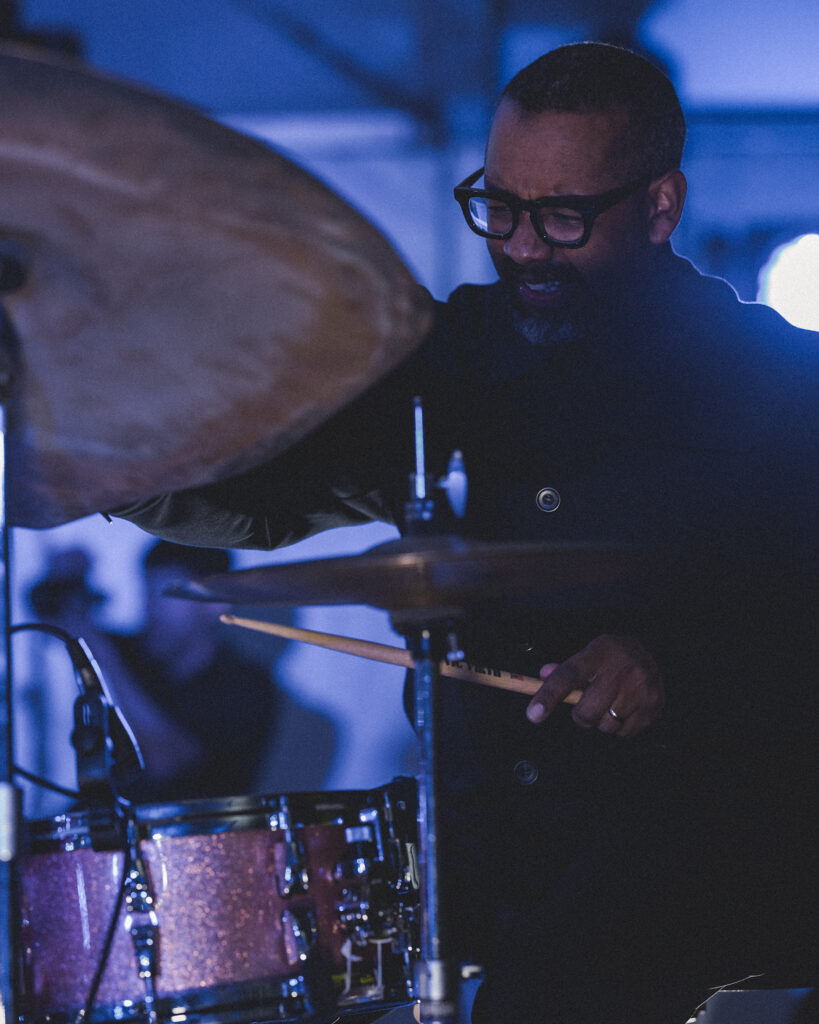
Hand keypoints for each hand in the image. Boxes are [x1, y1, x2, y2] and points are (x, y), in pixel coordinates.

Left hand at [525, 634, 663, 737]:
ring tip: (610, 704)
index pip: (568, 676)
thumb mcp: (590, 653)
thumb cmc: (613, 657)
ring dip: (602, 721)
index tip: (533, 714)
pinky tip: (625, 709)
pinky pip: (625, 733)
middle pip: (586, 711)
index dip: (549, 696)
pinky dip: (620, 727)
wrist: (653, 653)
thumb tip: (542, 676)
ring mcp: (640, 688)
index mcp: (599, 652)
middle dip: (581, 715)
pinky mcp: (652, 705)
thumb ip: (565, 668)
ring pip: (606, 725)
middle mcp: (621, 668)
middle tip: (588, 704)